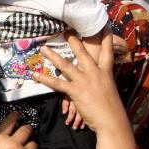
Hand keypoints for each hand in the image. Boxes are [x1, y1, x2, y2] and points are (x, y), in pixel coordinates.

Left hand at [34, 34, 135, 148]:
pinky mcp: (76, 91)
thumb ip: (102, 85)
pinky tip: (35, 75)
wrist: (112, 120)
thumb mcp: (109, 92)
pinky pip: (57, 84)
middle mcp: (95, 74)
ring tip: (43, 49)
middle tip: (67, 30)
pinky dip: (45, 79)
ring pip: (65, 66)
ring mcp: (85, 81)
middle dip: (74, 41)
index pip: (107, 53)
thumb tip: (98, 84)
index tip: (105, 27)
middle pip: (83, 53)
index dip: (107, 39)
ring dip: (53, 56)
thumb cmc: (112, 110)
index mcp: (106, 73)